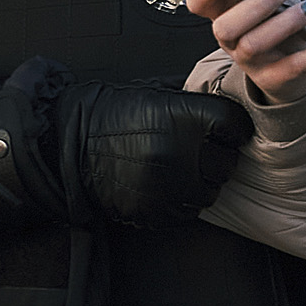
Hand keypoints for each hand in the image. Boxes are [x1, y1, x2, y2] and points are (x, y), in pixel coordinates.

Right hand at [54, 82, 254, 227]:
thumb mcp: (155, 93)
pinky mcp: (156, 210)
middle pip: (226, 163)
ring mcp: (170, 185)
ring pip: (209, 192)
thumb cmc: (112, 114)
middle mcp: (182, 153)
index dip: (232, 128)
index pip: (235, 126)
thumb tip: (224, 97)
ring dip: (200, 182)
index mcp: (186, 117)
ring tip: (179, 169)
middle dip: (217, 157)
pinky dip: (180, 201)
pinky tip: (164, 185)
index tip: (224, 130)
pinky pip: (185, 212)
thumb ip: (193, 99)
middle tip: (199, 151)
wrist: (69, 142)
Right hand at [184, 0, 305, 102]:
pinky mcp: (275, 77)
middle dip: (255, 6)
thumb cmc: (269, 14)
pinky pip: (293, 67)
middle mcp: (230, 38)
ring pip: (256, 45)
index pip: (197, 3)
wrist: (291, 54)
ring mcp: (250, 60)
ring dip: (285, 23)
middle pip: (226, 27)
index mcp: (220, 10)